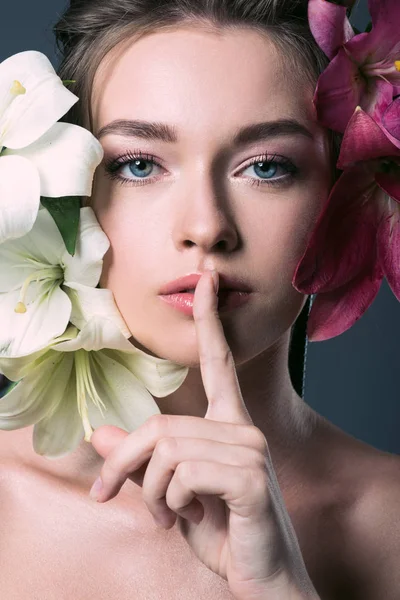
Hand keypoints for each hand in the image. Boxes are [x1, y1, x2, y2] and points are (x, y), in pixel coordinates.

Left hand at [89, 270, 313, 599]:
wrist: (262, 579)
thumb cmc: (223, 534)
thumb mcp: (170, 494)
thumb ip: (141, 462)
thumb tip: (102, 434)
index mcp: (230, 424)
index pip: (219, 362)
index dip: (210, 321)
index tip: (207, 282)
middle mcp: (243, 428)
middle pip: (160, 426)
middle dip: (124, 466)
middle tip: (112, 496)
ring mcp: (250, 450)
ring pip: (165, 451)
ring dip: (149, 493)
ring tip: (166, 515)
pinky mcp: (250, 478)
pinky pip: (182, 474)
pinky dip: (169, 503)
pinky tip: (189, 520)